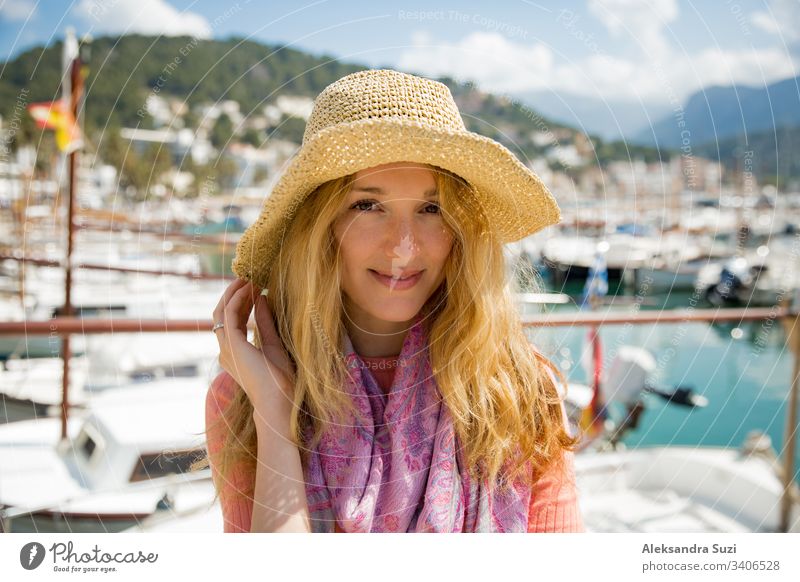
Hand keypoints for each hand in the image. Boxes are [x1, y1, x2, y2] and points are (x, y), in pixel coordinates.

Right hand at [212, 278, 294, 416]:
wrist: (278, 399)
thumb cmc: (279, 379)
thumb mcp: (274, 343)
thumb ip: (266, 322)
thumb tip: (262, 299)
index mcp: (235, 353)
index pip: (233, 320)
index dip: (242, 301)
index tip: (254, 286)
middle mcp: (226, 350)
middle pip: (223, 314)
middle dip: (235, 294)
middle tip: (249, 277)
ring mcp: (226, 348)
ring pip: (222, 311)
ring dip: (235, 292)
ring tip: (250, 278)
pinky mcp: (232, 344)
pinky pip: (229, 314)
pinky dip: (236, 298)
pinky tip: (249, 288)